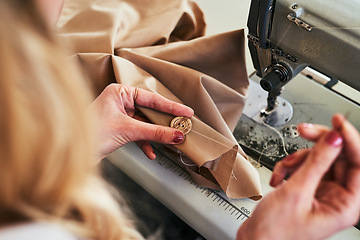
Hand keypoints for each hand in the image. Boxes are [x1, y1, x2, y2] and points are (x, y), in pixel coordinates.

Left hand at [91, 83, 193, 160]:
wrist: (72, 155)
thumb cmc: (90, 135)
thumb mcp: (128, 131)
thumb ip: (154, 132)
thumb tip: (176, 135)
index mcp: (119, 93)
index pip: (151, 99)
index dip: (171, 106)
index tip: (186, 112)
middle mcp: (119, 101)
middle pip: (149, 111)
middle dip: (164, 122)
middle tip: (182, 126)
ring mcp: (119, 115)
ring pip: (145, 123)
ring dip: (156, 135)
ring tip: (171, 141)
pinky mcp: (118, 128)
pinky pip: (137, 133)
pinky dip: (145, 143)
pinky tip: (151, 153)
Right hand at [237, 114, 359, 239]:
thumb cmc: (275, 231)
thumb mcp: (296, 192)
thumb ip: (317, 163)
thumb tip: (335, 139)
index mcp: (346, 204)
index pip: (358, 163)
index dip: (349, 139)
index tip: (337, 122)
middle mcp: (337, 197)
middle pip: (337, 157)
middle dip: (317, 145)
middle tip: (304, 131)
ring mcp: (322, 192)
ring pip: (318, 159)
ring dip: (297, 159)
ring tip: (283, 169)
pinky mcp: (308, 189)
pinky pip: (304, 167)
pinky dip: (289, 168)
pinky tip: (279, 178)